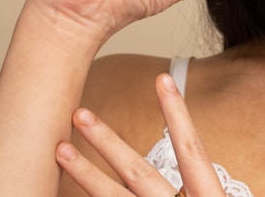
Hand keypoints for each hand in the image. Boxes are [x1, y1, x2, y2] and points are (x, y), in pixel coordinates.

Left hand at [57, 74, 225, 195]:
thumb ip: (203, 188)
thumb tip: (193, 163)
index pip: (191, 149)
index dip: (177, 112)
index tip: (162, 79)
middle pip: (138, 172)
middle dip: (107, 141)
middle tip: (81, 113)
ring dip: (85, 173)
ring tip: (61, 150)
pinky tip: (64, 190)